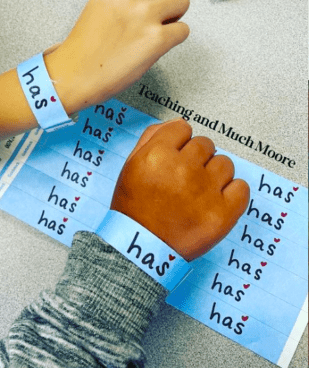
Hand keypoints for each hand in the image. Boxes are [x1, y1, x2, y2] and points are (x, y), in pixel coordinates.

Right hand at [44, 0, 189, 113]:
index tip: (138, 13)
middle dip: (165, 4)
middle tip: (152, 22)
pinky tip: (156, 47)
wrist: (74, 74)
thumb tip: (156, 0)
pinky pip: (183, 30)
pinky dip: (175, 39)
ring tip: (155, 33)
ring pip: (182, 2)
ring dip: (173, 18)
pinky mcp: (156, 39)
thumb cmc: (86, 48)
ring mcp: (145, 15)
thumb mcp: (102, 5)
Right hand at [110, 119, 249, 260]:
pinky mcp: (223, 213)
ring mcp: (205, 191)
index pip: (183, 128)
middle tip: (184, 178)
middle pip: (205, 144)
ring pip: (225, 163)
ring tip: (199, 191)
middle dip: (196, 157)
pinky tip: (215, 200)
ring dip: (214, 174)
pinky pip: (241, 187)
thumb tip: (179, 123)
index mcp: (158, 154)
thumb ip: (152, 137)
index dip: (178, 142)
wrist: (140, 247)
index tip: (175, 156)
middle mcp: (183, 168)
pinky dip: (232, 192)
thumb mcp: (131, 165)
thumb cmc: (134, 207)